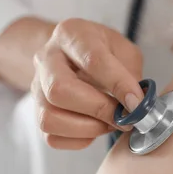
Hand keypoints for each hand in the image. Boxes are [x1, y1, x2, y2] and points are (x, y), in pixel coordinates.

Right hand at [31, 18, 144, 148]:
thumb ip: (131, 74)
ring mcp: (37, 86)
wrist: (72, 54)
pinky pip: (51, 136)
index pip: (92, 60)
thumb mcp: (123, 50)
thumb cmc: (102, 50)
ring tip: (109, 123)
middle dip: (98, 109)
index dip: (118, 84)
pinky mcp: (36, 111)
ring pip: (49, 117)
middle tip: (123, 117)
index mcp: (72, 34)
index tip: (136, 103)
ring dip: (87, 128)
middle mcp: (47, 58)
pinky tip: (95, 128)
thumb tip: (136, 105)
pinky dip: (78, 139)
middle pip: (59, 89)